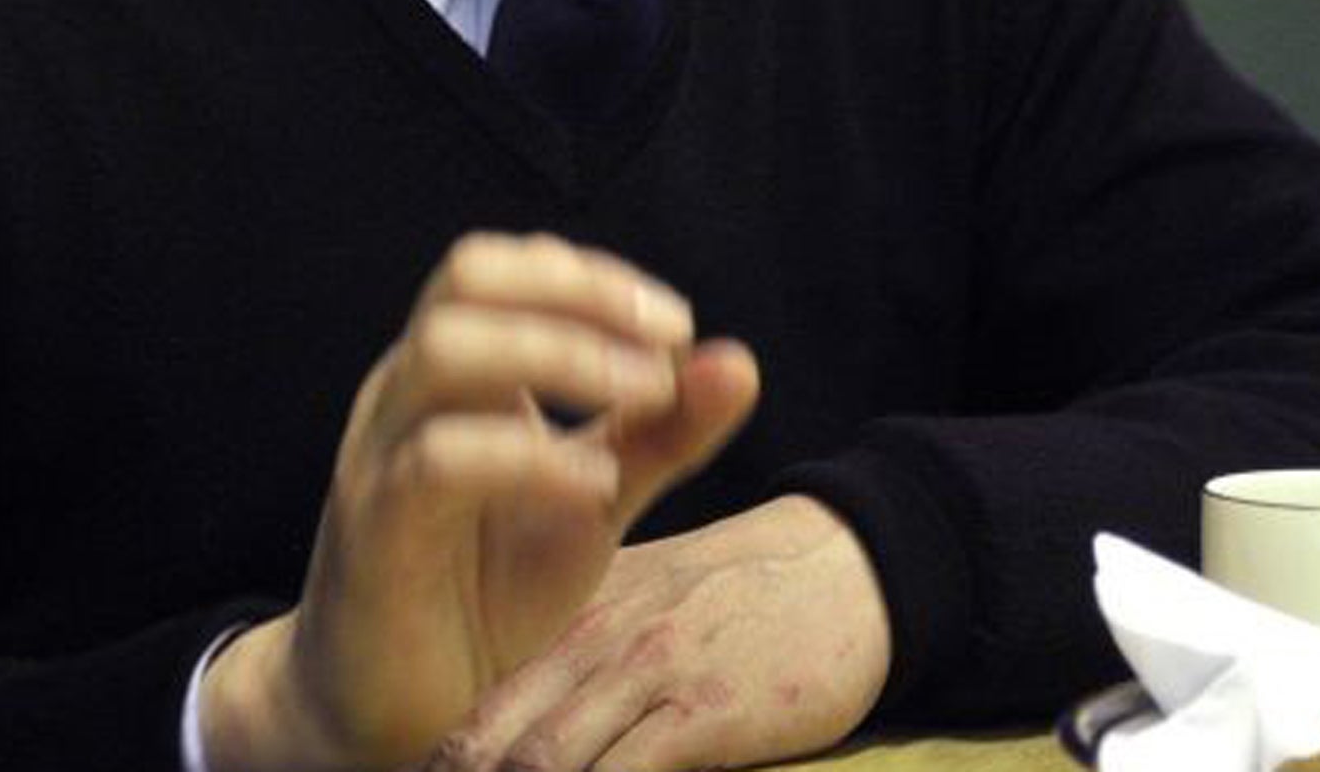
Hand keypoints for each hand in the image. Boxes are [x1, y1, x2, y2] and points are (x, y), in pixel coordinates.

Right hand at [200, 231, 758, 770]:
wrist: (402, 714)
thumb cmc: (490, 590)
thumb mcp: (595, 498)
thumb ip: (660, 432)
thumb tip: (737, 361)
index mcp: (454, 369)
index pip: (511, 266)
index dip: (595, 278)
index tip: (675, 326)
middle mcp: (407, 390)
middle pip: (469, 274)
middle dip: (580, 293)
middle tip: (666, 343)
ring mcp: (380, 453)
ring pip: (445, 348)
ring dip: (560, 354)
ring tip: (645, 397)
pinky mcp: (374, 530)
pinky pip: (439, 462)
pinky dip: (530, 458)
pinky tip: (596, 487)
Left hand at [428, 495, 891, 771]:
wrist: (844, 568)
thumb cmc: (743, 607)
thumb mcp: (650, 622)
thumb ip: (588, 677)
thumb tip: (529, 749)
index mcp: (572, 630)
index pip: (476, 726)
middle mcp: (593, 647)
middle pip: (487, 751)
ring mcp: (643, 674)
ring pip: (541, 765)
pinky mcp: (702, 706)